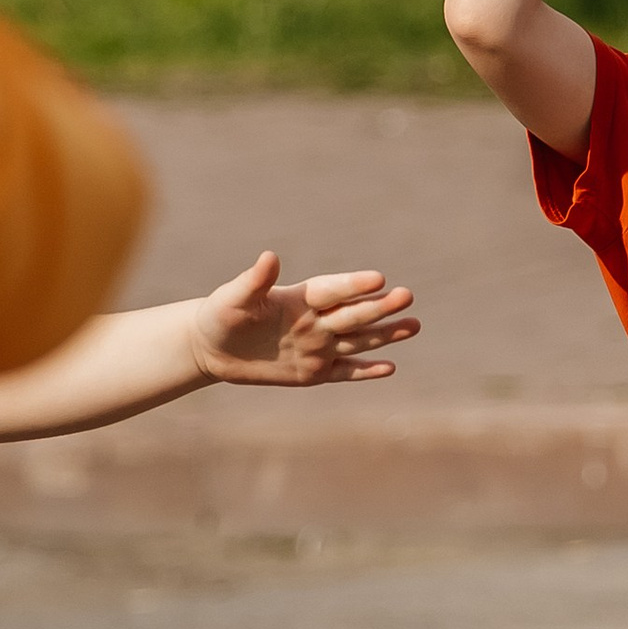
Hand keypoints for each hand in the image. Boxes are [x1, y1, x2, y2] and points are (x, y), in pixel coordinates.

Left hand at [189, 251, 420, 386]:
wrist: (213, 347)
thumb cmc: (221, 314)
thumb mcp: (233, 297)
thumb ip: (254, 280)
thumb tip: (270, 256)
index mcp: (301, 298)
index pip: (333, 290)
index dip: (353, 285)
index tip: (378, 278)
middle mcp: (317, 320)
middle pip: (354, 314)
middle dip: (380, 307)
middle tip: (407, 296)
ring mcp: (319, 346)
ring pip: (359, 340)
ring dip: (386, 334)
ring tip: (414, 325)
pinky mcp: (314, 372)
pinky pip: (345, 371)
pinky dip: (366, 370)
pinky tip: (390, 366)